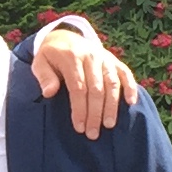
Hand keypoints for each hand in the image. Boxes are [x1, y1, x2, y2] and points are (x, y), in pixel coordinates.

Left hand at [30, 17, 136, 138]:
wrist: (65, 37)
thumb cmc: (51, 57)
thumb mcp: (39, 63)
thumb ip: (43, 77)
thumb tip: (49, 93)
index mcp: (72, 57)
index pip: (78, 87)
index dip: (79, 109)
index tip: (79, 127)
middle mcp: (91, 56)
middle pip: (96, 88)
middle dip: (95, 113)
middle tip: (93, 133)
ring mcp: (105, 58)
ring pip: (112, 83)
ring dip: (112, 106)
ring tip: (109, 124)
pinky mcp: (114, 60)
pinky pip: (125, 73)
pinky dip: (130, 87)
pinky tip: (131, 103)